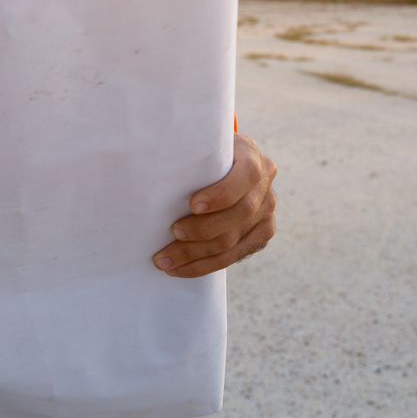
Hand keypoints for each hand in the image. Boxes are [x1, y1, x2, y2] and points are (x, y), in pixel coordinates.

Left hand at [152, 132, 276, 277]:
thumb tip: (150, 171)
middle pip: (237, 215)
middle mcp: (266, 188)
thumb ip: (192, 157)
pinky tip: (181, 269)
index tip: (192, 205)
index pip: (246, 176)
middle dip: (202, 229)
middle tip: (172, 233)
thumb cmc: (207, 158)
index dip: (221, 194)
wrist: (233, 167)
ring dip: (196, 255)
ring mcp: (267, 214)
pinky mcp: (262, 235)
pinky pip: (233, 256)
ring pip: (232, 242)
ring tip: (165, 260)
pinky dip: (204, 265)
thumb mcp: (205, 149)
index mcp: (253, 159)